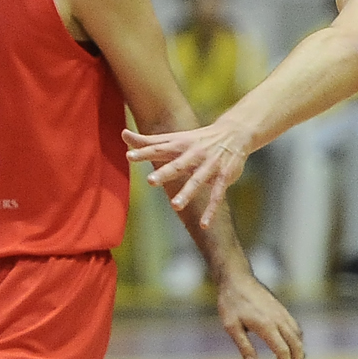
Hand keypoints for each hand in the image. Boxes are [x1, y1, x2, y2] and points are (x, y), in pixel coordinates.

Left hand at [125, 118, 251, 230]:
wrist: (234, 134)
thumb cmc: (197, 139)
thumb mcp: (174, 138)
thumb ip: (149, 141)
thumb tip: (123, 134)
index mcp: (179, 145)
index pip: (158, 148)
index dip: (144, 152)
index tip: (129, 156)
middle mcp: (193, 154)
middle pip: (178, 164)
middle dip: (165, 172)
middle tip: (150, 181)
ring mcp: (209, 166)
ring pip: (197, 181)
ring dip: (187, 193)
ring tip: (175, 206)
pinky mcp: (223, 177)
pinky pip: (217, 196)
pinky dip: (211, 210)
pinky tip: (204, 224)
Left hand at [215, 271, 304, 358]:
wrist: (237, 278)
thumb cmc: (231, 302)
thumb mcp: (230, 325)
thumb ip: (243, 345)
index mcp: (266, 325)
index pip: (283, 351)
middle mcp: (278, 319)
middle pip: (296, 346)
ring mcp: (282, 313)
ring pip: (298, 336)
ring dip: (300, 353)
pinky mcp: (281, 309)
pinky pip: (295, 328)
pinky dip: (298, 341)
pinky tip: (295, 347)